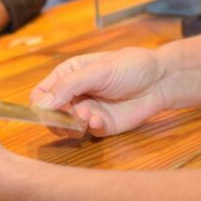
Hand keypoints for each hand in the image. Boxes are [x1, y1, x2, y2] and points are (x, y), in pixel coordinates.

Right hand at [30, 47, 168, 137]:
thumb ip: (68, 86)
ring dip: (74, 126)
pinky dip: (91, 129)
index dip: (41, 106)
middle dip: (58, 120)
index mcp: (68, 75)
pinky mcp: (101, 125)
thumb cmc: (129, 66)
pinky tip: (99, 121)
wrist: (160, 80)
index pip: (41, 94)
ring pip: (66, 128)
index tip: (49, 112)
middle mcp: (74, 94)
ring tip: (88, 117)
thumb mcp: (97, 71)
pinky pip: (88, 133)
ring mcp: (87, 111)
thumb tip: (40, 105)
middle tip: (71, 118)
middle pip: (51, 115)